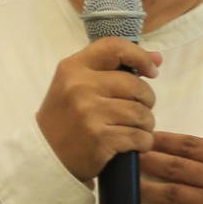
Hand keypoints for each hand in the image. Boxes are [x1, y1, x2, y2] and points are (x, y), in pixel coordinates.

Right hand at [37, 37, 160, 182]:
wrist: (45, 156)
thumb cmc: (65, 117)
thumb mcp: (77, 85)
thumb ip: (113, 68)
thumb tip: (157, 58)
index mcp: (73, 68)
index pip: (115, 47)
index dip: (141, 56)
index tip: (151, 71)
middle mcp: (80, 87)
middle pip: (136, 86)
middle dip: (147, 100)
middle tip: (139, 110)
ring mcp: (90, 114)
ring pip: (141, 113)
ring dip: (146, 124)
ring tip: (135, 128)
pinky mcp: (100, 139)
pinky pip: (139, 137)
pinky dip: (143, 142)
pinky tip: (134, 144)